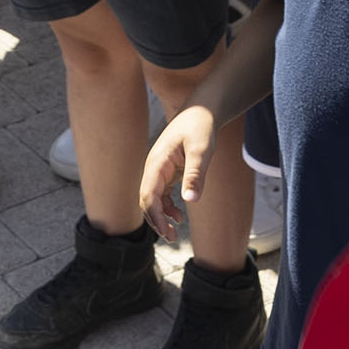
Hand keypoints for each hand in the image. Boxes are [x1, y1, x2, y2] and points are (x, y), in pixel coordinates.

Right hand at [142, 106, 216, 239]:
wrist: (201, 110)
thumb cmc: (201, 127)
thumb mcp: (201, 151)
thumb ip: (195, 175)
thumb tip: (190, 201)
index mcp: (157, 162)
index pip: (148, 195)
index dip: (154, 216)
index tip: (166, 232)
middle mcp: (154, 167)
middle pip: (146, 200)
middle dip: (156, 221)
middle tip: (172, 238)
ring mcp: (159, 170)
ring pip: (152, 199)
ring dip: (160, 217)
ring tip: (174, 233)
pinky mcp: (167, 171)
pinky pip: (161, 194)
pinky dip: (166, 207)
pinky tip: (178, 216)